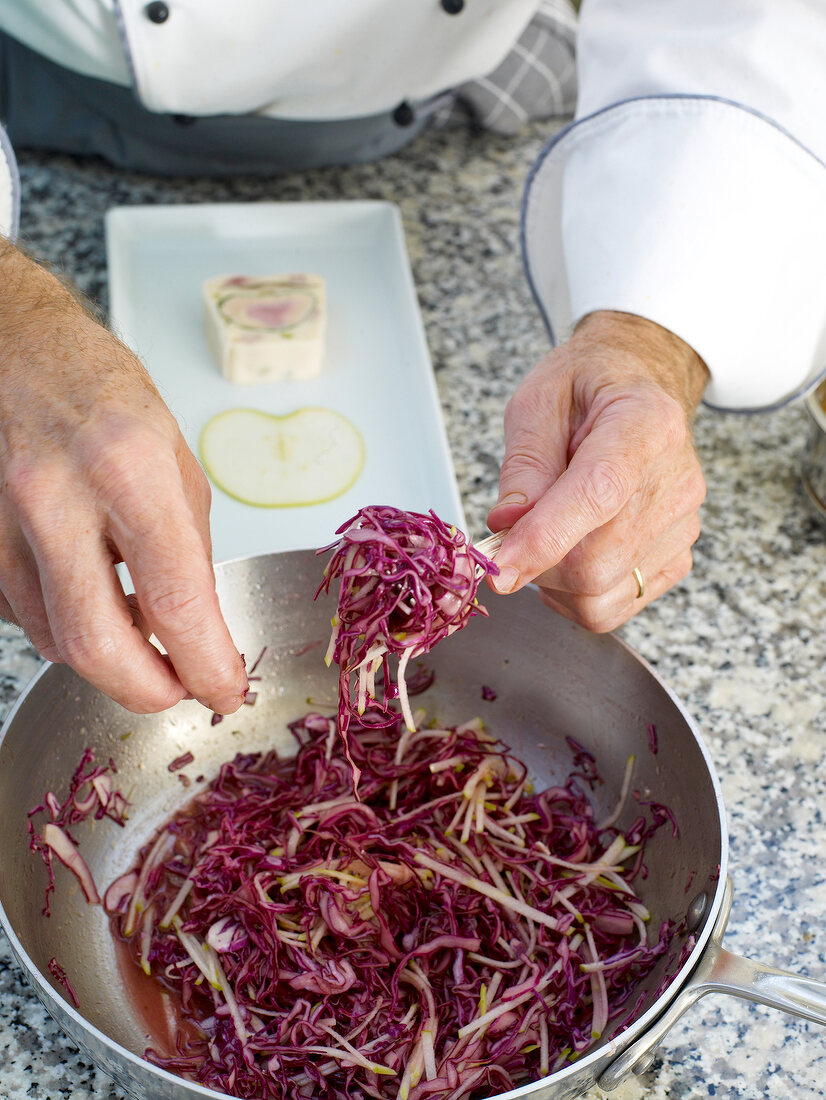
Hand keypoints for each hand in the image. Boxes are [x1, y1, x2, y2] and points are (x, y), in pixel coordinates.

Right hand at [0, 240, 247, 712]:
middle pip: (98, 644)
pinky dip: (66, 627)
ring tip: (142, 635)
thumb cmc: (104, 394)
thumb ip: (187, 550)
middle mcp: (57, 498)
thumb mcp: (176, 460)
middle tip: (180, 692)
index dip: (206, 664)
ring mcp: (5, 521)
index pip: (175, 601)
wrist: (18, 352)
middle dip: (148, 691)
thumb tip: (197, 630)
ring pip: (55, 640)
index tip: (226, 689)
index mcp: (128, 470)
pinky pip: (25, 615)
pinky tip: (92, 599)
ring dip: (108, 659)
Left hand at [486, 311, 708, 631]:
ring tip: (543, 538)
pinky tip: (570, 553)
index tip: (499, 567)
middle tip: (510, 536)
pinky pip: (619, 603)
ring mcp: (683, 522)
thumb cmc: (588, 387)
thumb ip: (524, 464)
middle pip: (598, 560)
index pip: (597, 495)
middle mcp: (675, 478)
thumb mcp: (538, 401)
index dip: (544, 539)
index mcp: (644, 423)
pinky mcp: (679, 553)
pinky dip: (579, 594)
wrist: (640, 382)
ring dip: (555, 584)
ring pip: (604, 594)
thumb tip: (506, 527)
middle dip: (537, 564)